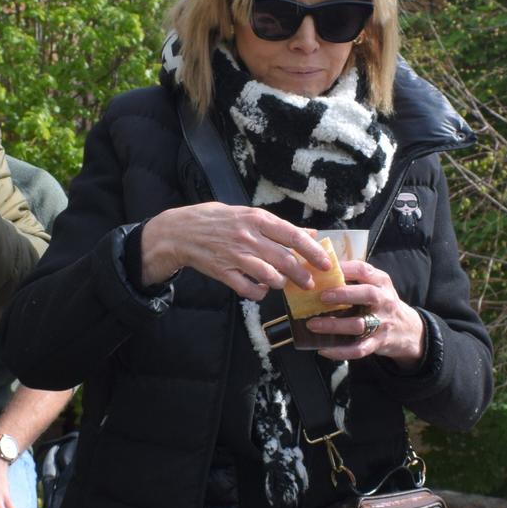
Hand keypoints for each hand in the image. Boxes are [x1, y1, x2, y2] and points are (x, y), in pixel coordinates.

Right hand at [141, 203, 333, 299]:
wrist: (180, 231)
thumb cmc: (217, 220)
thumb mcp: (247, 214)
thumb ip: (277, 225)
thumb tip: (309, 232)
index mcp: (256, 218)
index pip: (293, 236)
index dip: (313, 251)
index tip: (326, 263)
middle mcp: (248, 237)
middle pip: (285, 260)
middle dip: (303, 275)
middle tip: (310, 283)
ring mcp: (235, 256)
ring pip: (269, 276)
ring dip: (281, 284)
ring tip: (283, 284)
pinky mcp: (223, 273)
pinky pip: (248, 289)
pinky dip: (259, 293)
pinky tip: (261, 290)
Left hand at [311, 259, 426, 362]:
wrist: (408, 329)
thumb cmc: (381, 303)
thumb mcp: (375, 285)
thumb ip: (354, 278)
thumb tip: (318, 274)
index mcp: (381, 282)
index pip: (364, 270)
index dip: (344, 269)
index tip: (324, 270)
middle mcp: (384, 300)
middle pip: (367, 294)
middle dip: (343, 295)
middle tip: (321, 297)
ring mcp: (382, 323)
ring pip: (359, 325)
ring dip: (334, 325)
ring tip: (312, 324)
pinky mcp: (378, 342)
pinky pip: (359, 349)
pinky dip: (341, 351)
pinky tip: (324, 350)